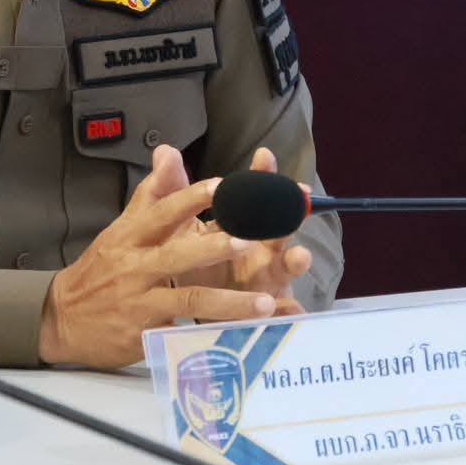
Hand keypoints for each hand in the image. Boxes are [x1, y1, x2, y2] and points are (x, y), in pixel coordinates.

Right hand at [38, 149, 277, 368]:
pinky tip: (237, 337)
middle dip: (213, 248)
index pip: (160, 213)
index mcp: (128, 237)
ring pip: (187, 299)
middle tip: (248, 240)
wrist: (60, 319)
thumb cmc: (98, 270)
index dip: (190, 199)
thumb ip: (150, 195)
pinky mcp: (143, 334)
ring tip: (262, 303)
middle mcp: (133, 267)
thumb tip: (169, 152)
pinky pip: (183, 334)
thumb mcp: (119, 230)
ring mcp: (138, 302)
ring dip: (227, 302)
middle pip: (176, 255)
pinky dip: (209, 336)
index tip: (222, 186)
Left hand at [176, 145, 311, 315]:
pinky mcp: (260, 312)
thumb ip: (175, 191)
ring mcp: (263, 281)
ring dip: (294, 261)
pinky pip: (278, 313)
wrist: (188, 310)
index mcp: (240, 228)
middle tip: (300, 196)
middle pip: (276, 227)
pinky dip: (287, 311)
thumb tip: (165, 151)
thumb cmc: (192, 262)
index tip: (263, 155)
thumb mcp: (180, 227)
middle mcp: (257, 250)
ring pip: (283, 269)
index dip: (260, 176)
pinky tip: (293, 310)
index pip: (253, 197)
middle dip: (288, 213)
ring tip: (300, 255)